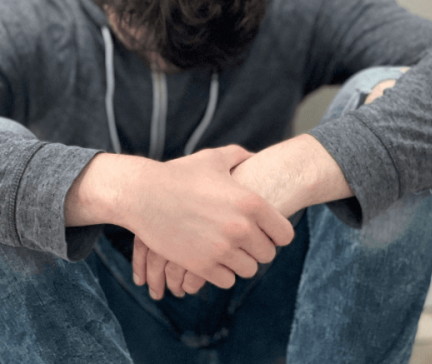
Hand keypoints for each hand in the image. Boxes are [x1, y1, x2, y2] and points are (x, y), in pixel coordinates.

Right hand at [120, 145, 293, 289]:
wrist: (143, 194)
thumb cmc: (179, 174)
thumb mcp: (213, 158)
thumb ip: (239, 155)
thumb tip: (255, 156)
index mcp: (251, 202)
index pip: (284, 234)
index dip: (277, 233)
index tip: (267, 231)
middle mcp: (241, 228)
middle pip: (268, 254)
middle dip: (258, 248)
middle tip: (245, 240)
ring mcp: (222, 249)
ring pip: (248, 269)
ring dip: (241, 261)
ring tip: (229, 249)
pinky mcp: (202, 265)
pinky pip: (227, 280)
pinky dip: (222, 272)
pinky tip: (213, 258)